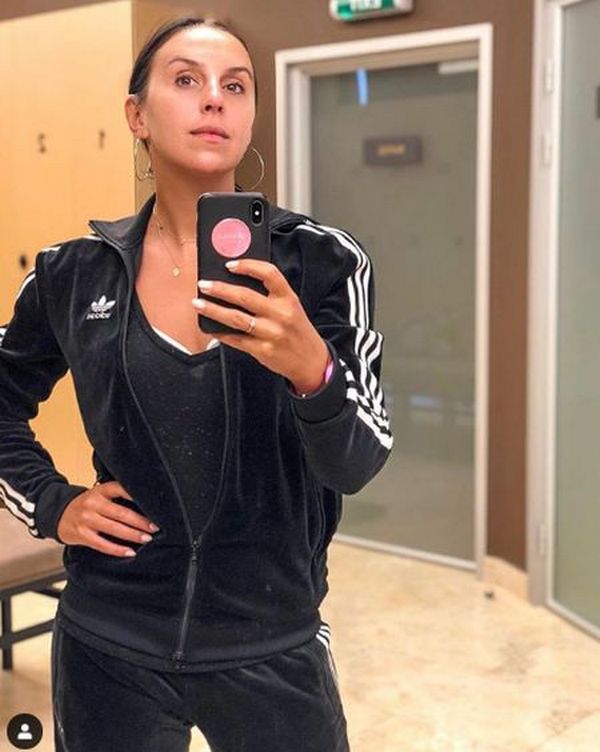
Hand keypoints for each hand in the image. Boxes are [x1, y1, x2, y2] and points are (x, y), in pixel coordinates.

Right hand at [56, 481, 158, 556]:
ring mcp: (86, 519)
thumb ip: (116, 498)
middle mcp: (93, 504)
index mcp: (100, 491)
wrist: (58, 513)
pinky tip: (129, 552)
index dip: (136, 496)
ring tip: (146, 538)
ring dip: (133, 535)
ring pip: (114, 529)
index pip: (120, 489)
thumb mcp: (99, 495)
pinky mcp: (82, 534)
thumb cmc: (86, 505)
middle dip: (140, 522)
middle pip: (121, 513)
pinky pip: (102, 544)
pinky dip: (117, 549)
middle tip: (155, 527)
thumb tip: (143, 508)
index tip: (152, 504)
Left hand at [192, 260, 328, 392]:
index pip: (268, 273)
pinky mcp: (263, 350)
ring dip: (213, 310)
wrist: (311, 361)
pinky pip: (236, 339)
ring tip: (198, 303)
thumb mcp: (291, 307)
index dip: (247, 266)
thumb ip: (270, 295)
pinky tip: (211, 328)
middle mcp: (280, 314)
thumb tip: (236, 283)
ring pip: (236, 318)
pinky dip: (221, 333)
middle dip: (220, 289)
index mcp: (288, 298)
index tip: (229, 264)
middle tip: (203, 284)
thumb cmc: (297, 331)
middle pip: (245, 296)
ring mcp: (271, 333)